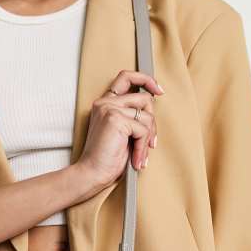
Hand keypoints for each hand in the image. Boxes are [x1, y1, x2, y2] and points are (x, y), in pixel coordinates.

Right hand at [77, 70, 163, 188]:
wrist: (92, 173)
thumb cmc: (106, 158)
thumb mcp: (123, 133)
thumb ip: (132, 117)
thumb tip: (152, 112)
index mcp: (105, 104)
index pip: (126, 77)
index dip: (146, 80)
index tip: (158, 90)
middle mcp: (106, 103)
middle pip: (144, 98)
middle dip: (153, 122)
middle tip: (149, 141)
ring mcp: (110, 109)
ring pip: (147, 117)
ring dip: (148, 140)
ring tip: (140, 155)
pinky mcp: (115, 119)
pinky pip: (143, 130)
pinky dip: (143, 147)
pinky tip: (136, 159)